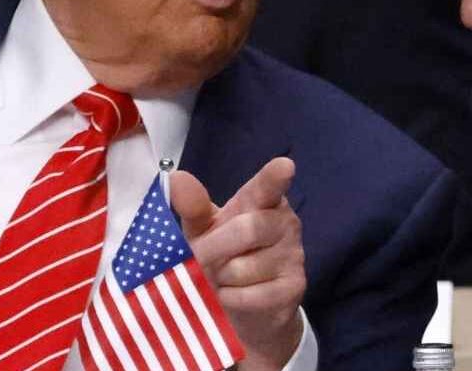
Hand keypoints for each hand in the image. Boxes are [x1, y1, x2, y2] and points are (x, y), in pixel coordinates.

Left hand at [169, 157, 304, 370]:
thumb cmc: (222, 255)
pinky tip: (233, 295)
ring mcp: (294, 255)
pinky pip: (252, 295)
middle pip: (247, 230)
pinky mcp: (294, 287)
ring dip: (222, 278)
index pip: (270, 185)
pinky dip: (231, 299)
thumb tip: (177, 178)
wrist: (242, 305)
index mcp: (264, 200)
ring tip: (223, 278)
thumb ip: (192, 206)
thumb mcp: (203, 229)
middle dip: (214, 249)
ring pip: (245, 268)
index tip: (284, 167)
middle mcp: (285, 222)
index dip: (276, 176)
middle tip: (198, 260)